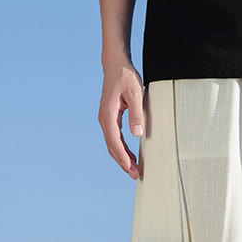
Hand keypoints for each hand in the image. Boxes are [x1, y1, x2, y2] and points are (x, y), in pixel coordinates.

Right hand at [98, 58, 144, 179]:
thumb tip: (137, 134)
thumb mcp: (136, 93)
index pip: (115, 141)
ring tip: (135, 170)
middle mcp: (104, 119)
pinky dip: (123, 149)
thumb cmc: (126, 77)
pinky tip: (131, 156)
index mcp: (108, 114)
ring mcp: (106, 119)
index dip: (123, 157)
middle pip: (112, 147)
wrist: (116, 65)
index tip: (131, 168)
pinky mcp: (111, 118)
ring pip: (113, 144)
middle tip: (136, 175)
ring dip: (123, 158)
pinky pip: (115, 138)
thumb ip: (136, 113)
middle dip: (123, 162)